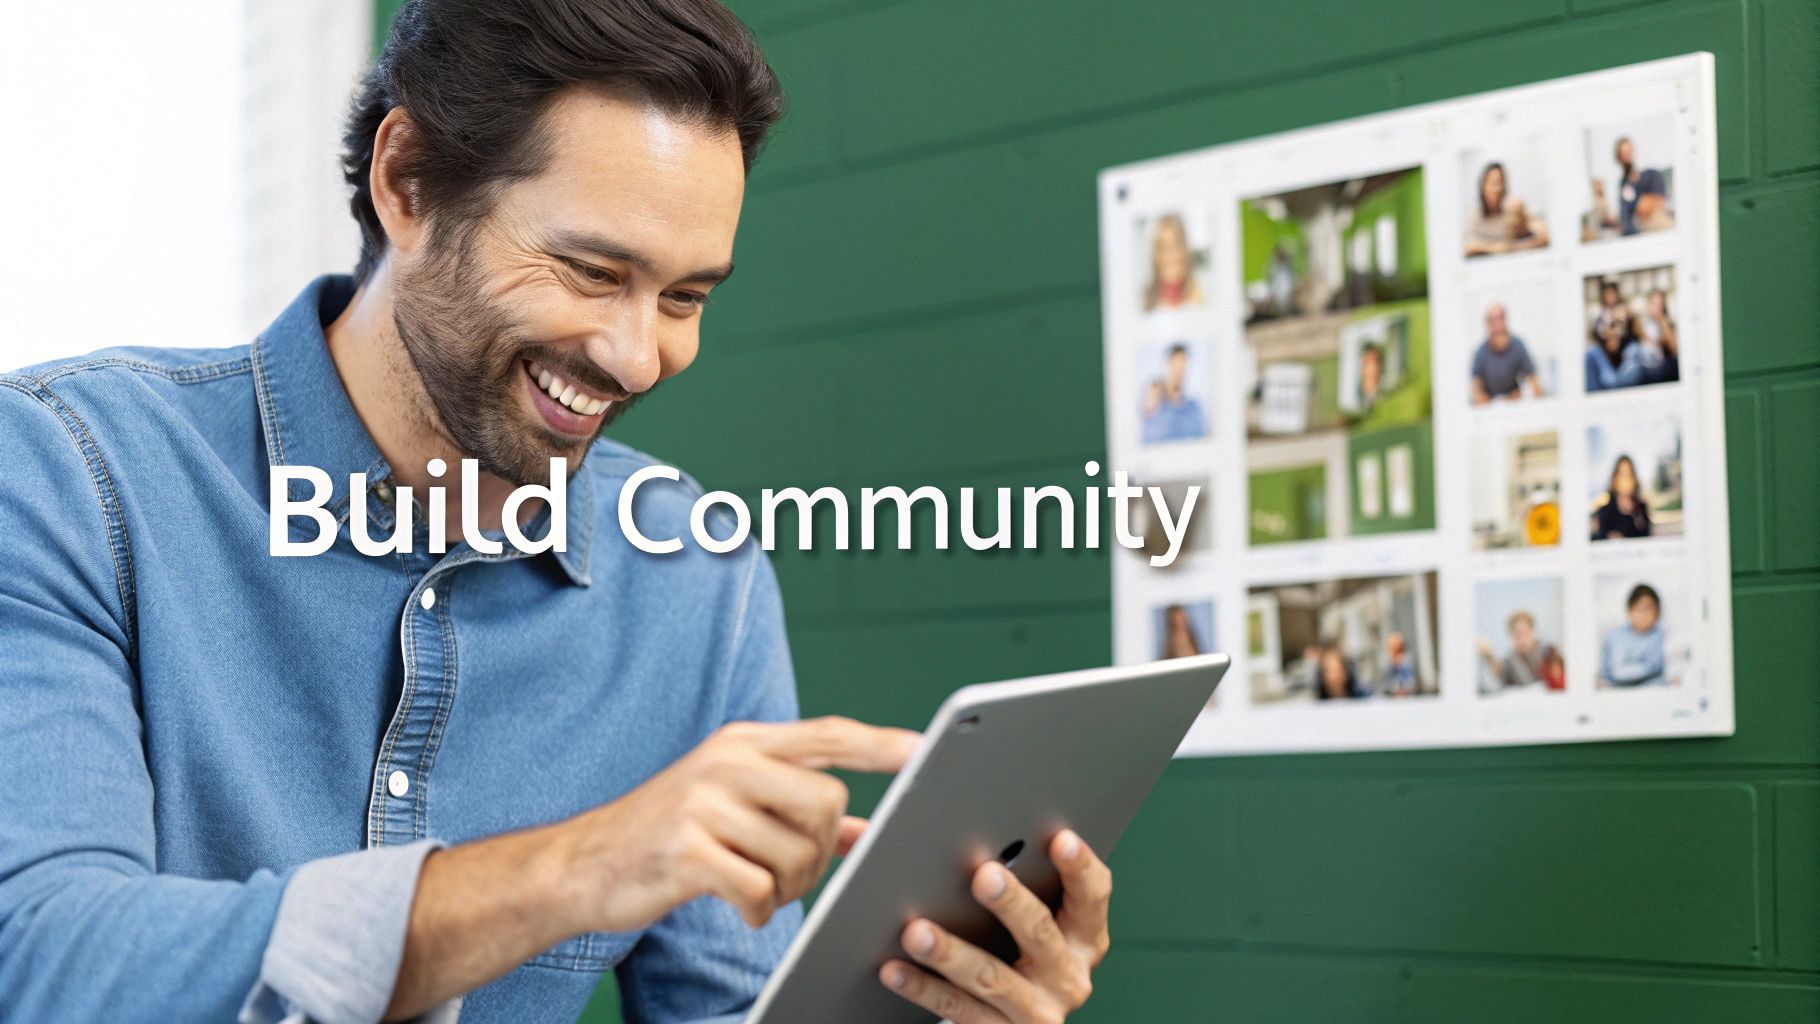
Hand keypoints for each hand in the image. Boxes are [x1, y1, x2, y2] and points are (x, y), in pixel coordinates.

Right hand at [554, 717, 919, 932]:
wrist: (581, 865)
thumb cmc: (667, 836)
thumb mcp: (730, 806)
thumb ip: (795, 809)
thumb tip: (864, 832)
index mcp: (742, 743)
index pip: (827, 734)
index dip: (879, 745)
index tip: (921, 750)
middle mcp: (726, 761)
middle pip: (827, 803)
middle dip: (821, 851)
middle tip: (789, 871)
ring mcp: (704, 802)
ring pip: (797, 852)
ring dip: (788, 887)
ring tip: (757, 887)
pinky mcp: (686, 849)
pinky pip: (758, 888)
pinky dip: (757, 909)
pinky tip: (738, 905)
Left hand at [879, 830, 1110, 1022]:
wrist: (1014, 1018)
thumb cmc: (1016, 947)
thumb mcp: (1032, 918)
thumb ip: (1018, 878)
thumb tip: (968, 836)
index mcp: (1084, 936)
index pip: (1092, 896)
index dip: (1080, 868)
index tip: (1060, 839)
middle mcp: (1069, 975)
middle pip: (1041, 934)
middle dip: (1011, 903)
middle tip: (984, 875)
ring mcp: (1037, 1009)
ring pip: (991, 977)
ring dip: (951, 952)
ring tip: (916, 931)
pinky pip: (958, 1011)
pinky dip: (923, 988)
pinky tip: (895, 968)